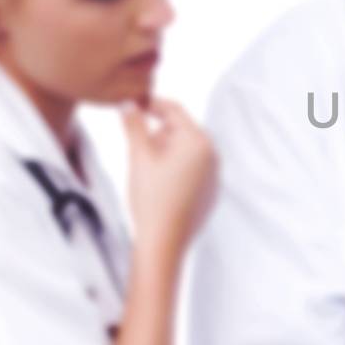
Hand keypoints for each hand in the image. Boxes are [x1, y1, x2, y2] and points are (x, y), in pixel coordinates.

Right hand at [122, 98, 216, 258]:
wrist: (164, 242)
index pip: (174, 110)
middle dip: (158, 134)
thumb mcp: (139, 157)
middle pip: (181, 131)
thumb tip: (128, 104)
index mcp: (198, 141)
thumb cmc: (151, 198)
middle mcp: (213, 155)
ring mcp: (215, 175)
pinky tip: (160, 187)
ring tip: (148, 172)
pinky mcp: (211, 192)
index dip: (151, 104)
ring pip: (186, 151)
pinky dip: (176, 170)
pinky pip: (193, 171)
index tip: (133, 103)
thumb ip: (134, 125)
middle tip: (137, 149)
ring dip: (166, 152)